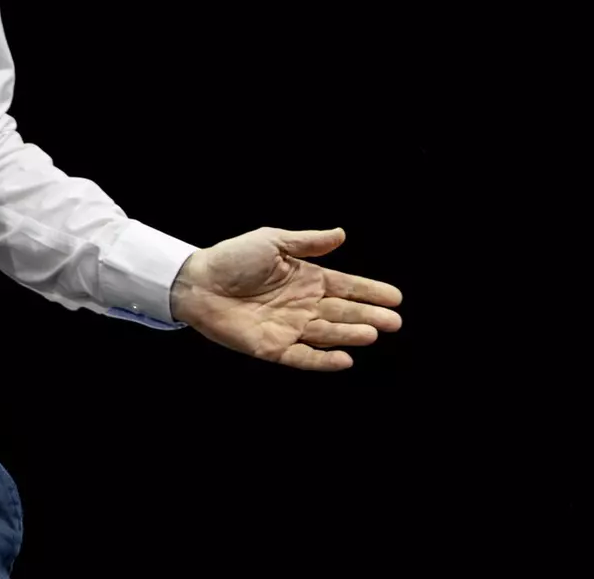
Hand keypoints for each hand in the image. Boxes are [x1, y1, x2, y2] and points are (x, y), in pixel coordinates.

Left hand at [170, 227, 400, 371]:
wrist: (197, 282)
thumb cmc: (233, 257)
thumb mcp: (273, 241)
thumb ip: (307, 242)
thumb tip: (341, 233)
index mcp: (306, 278)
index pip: (346, 286)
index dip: (370, 291)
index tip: (396, 297)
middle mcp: (303, 305)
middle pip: (343, 312)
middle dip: (370, 316)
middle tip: (395, 322)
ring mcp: (289, 327)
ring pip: (328, 333)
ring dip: (351, 334)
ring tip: (373, 333)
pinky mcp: (273, 347)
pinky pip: (303, 357)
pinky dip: (323, 360)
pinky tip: (345, 359)